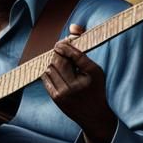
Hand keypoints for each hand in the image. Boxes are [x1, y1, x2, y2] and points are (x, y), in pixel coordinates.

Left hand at [41, 24, 117, 142]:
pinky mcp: (57, 99)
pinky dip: (49, 72)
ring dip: (53, 62)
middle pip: (59, 60)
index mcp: (92, 74)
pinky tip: (56, 72)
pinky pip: (46, 78)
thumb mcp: (95, 69)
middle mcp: (78, 85)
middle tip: (60, 49)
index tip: (63, 41)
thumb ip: (83, 48)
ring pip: (51, 68)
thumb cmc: (95, 89)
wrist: (95, 117)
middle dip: (58, 52)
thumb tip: (73, 26)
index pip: (74, 54)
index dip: (65, 45)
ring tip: (60, 62)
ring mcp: (66, 93)